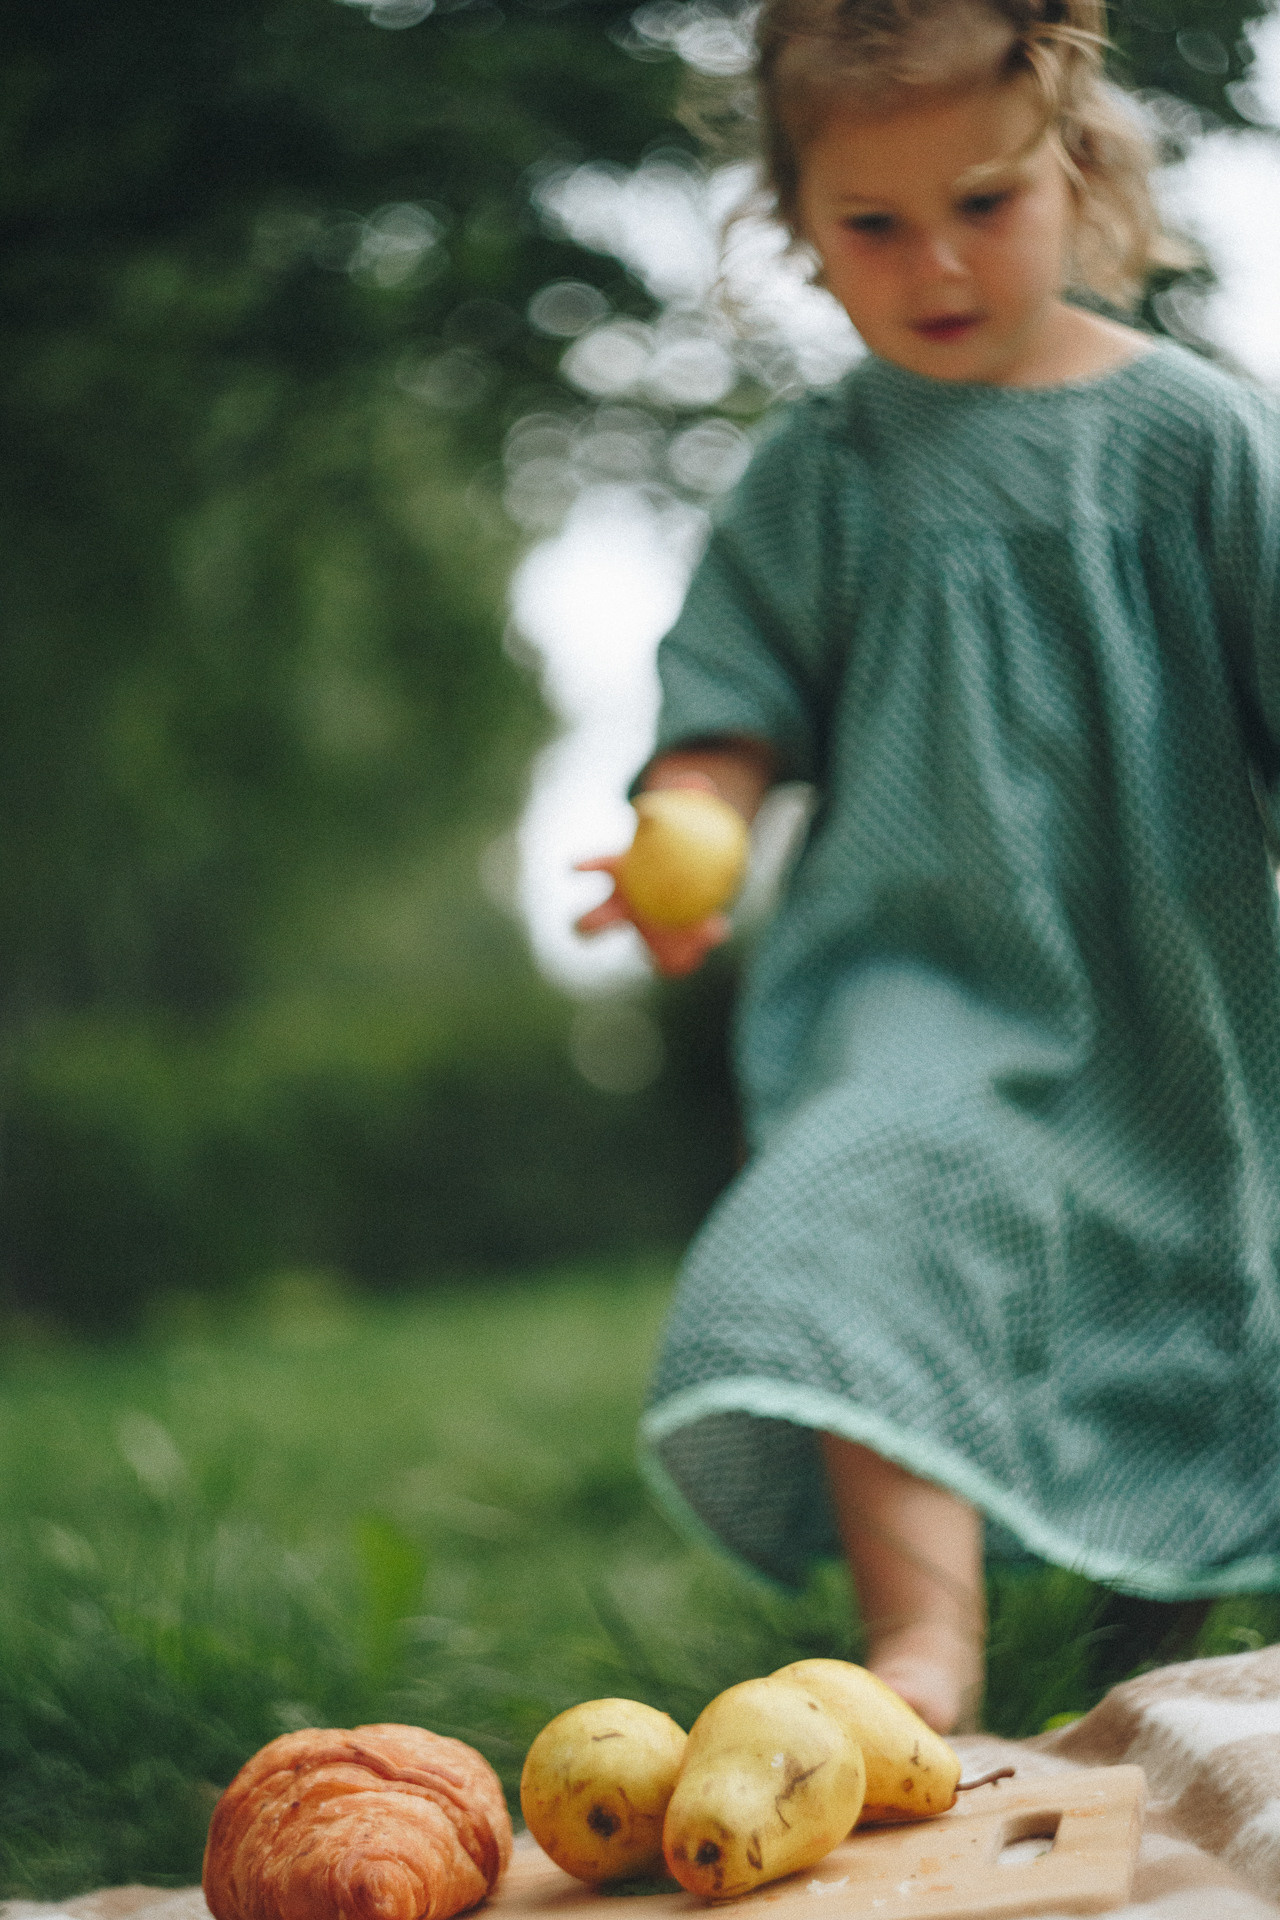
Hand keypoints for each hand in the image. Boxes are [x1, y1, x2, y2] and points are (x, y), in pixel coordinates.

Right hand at [575, 771, 735, 978]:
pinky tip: (716, 929)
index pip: (596, 866)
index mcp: (620, 873)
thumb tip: (696, 781)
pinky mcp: (663, 952)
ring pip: (637, 948)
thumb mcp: (688, 819)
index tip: (573, 865)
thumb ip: (690, 799)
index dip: (583, 864)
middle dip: (586, 923)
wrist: (697, 875)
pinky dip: (690, 951)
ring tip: (673, 948)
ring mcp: (641, 932)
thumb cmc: (682, 841)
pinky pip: (673, 960)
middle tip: (584, 923)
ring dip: (654, 949)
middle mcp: (622, 908)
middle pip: (593, 920)